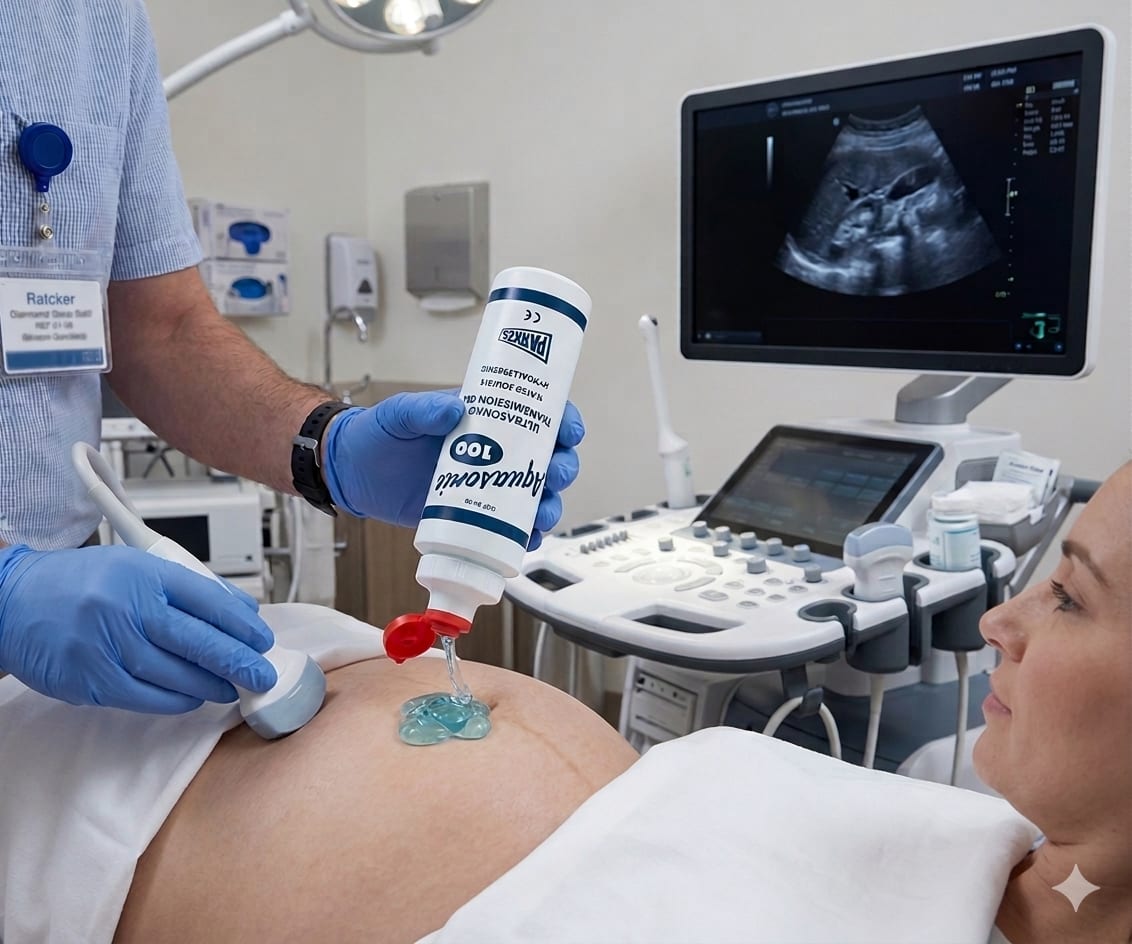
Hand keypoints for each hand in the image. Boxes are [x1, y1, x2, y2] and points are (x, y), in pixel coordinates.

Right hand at [0, 544, 276, 713]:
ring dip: (212, 685)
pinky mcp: (90, 679)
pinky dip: (177, 700)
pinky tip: (193, 698)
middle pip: (198, 640)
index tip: (262, 639)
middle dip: (239, 661)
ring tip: (233, 687)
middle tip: (262, 674)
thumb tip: (241, 612)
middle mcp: (127, 608)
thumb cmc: (80, 583)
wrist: (12, 602)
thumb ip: (189, 588)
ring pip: (176, 674)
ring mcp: (107, 646)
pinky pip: (147, 697)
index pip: (209, 600)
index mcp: (144, 574)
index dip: (242, 625)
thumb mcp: (136, 567)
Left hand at [322, 390, 585, 547]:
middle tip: (552, 476)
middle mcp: (495, 450)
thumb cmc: (378, 433)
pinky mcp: (473, 515)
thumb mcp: (400, 413)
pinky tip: (527, 540)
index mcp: (486, 417)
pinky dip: (524, 536)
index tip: (569, 432)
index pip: (537, 414)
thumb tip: (453, 409)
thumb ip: (423, 409)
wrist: (351, 472)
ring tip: (540, 517)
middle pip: (547, 459)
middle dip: (561, 469)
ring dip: (549, 507)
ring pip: (535, 496)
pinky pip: (510, 527)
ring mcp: (487, 485)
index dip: (563, 422)